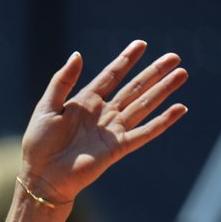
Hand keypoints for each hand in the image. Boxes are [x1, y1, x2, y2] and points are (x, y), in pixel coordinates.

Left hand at [20, 40, 187, 204]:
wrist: (42, 176)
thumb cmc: (39, 144)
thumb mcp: (47, 107)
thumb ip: (62, 81)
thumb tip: (77, 54)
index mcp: (85, 102)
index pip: (111, 76)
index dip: (126, 60)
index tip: (141, 44)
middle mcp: (102, 114)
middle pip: (134, 88)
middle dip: (154, 72)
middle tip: (174, 57)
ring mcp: (112, 131)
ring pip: (144, 106)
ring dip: (163, 90)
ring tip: (182, 74)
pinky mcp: (118, 148)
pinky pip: (145, 132)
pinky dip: (163, 121)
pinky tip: (180, 108)